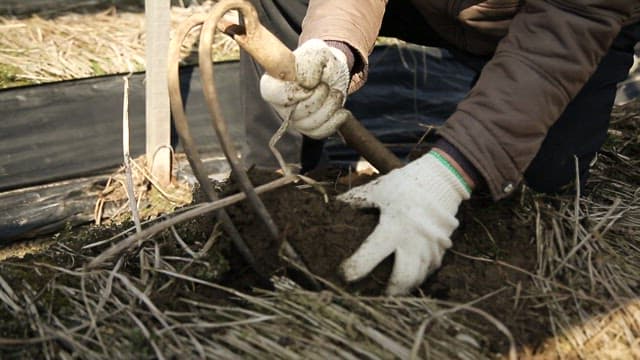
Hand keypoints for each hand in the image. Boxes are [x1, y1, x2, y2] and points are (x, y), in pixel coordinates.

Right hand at [260, 39, 350, 138]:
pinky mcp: (307, 129)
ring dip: (330, 107)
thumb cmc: (320, 63)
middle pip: (296, 112)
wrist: (333, 74)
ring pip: (309, 124)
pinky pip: (319, 132)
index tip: (310, 84)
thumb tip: (307, 82)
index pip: (271, 93)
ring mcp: (293, 119)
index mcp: (273, 82)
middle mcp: (279, 104)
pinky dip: (335, 121)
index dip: (293, 92)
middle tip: (326, 85)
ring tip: (334, 93)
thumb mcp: (318, 52)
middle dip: (319, 97)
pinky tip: (340, 110)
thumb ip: (311, 61)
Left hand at [338, 151, 471, 294]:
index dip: (354, 269)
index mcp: (392, 228)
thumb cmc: (406, 185)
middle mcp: (412, 242)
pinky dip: (419, 276)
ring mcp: (429, 248)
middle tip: (377, 296)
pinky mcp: (441, 248)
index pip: (369, 257)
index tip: (345, 274)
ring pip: (418, 278)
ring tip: (393, 292)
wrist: (442, 180)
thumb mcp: (378, 190)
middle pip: (402, 279)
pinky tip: (410, 278)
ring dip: (405, 287)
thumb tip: (334, 205)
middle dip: (389, 292)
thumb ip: (356, 201)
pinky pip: (430, 270)